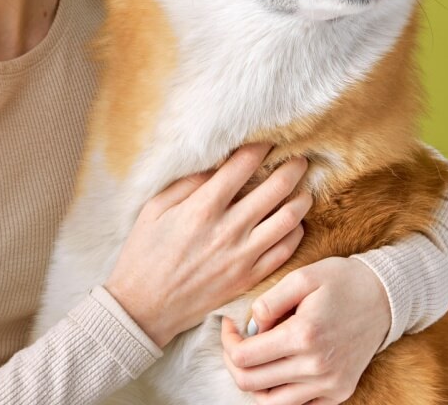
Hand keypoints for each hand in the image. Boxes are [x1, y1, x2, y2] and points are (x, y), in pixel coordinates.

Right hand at [105, 144, 310, 347]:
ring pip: (288, 219)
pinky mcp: (248, 278)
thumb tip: (216, 166)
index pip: (242, 166)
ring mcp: (242, 256)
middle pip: (275, 189)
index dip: (260, 148)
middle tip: (299, 159)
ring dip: (300, 199)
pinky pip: (285, 251)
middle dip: (292, 168)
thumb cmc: (144, 254)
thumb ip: (187, 185)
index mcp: (202, 208)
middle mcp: (227, 230)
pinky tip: (294, 223)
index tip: (269, 140)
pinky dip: (295, 232)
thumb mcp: (155, 210)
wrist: (145, 306)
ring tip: (303, 189)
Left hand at [221, 257, 390, 404]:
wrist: (385, 298)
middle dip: (233, 362)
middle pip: (250, 383)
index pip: (243, 357)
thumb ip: (269, 302)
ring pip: (270, 403)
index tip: (230, 325)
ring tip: (254, 358)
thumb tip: (250, 327)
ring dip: (253, 382)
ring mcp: (329, 384)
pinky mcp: (338, 393)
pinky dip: (278, 392)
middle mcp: (316, 367)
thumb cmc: (341, 281)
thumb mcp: (302, 277)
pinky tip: (277, 368)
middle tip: (235, 342)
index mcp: (303, 335)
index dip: (227, 341)